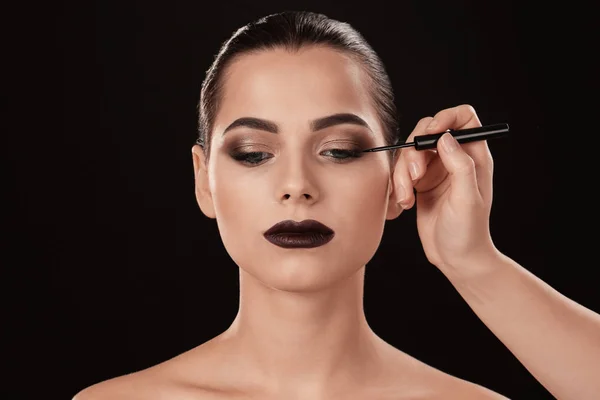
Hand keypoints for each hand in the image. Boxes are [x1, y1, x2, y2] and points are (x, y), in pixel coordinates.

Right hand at [392, 105, 498, 278]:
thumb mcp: (467, 199)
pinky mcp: (419, 183)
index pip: (463, 118)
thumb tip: (446, 136)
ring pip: (409, 152)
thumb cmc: (468, 232)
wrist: (455, 259)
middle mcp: (453, 158)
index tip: (430, 133)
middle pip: (427, 131)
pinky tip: (404, 205)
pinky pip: (400, 171)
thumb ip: (460, 166)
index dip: (445, 118)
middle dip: (414, 151)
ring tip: (407, 199)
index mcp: (473, 156)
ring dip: (402, 175)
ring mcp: (435, 170)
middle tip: (415, 176)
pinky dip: (398, 186)